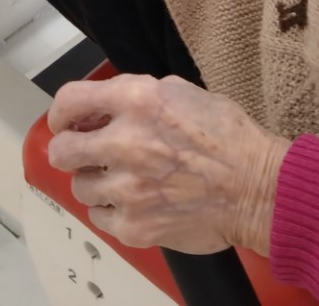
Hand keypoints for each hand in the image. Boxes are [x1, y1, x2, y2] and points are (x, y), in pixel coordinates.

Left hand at [46, 74, 290, 255]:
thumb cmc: (227, 138)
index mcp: (137, 100)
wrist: (257, 188)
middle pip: (62, 151)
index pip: (69, 101)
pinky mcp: (133, 226)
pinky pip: (100, 217)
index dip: (61, 113)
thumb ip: (135, 95)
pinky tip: (138, 202)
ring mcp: (127, 189)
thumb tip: (100, 107)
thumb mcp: (180, 92)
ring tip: (126, 181)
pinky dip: (114, 211)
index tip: (65, 122)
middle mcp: (126, 142)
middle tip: (89, 155)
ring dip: (97, 182)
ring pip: (80, 187)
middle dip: (72, 151)